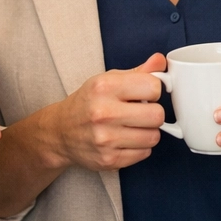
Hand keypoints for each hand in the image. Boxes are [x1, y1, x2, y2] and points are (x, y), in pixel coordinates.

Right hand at [38, 54, 166, 171]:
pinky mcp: (109, 160)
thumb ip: (138, 71)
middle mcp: (103, 113)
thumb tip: (160, 60)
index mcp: (104, 87)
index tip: (145, 93)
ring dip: (148, 131)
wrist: (60, 132)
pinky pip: (145, 153)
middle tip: (142, 112)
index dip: (153, 90)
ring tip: (133, 126)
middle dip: (154, 113)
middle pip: (157, 115)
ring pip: (153, 137)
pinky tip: (126, 139)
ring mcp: (105, 139)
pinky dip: (140, 147)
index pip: (153, 87)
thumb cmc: (88, 103)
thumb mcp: (108, 80)